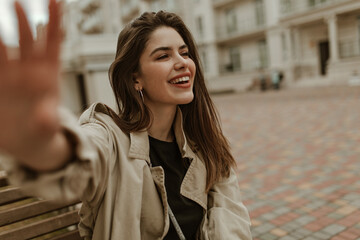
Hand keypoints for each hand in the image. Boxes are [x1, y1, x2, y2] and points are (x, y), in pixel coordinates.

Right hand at [0, 0, 62, 159]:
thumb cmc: (42, 133)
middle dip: (23, 19)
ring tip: (0, 10)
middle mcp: (30, 70)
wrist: (26, 141)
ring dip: (2, 30)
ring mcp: (12, 74)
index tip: (55, 1)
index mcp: (49, 76)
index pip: (53, 44)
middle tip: (16, 2)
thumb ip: (45, 123)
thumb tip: (44, 119)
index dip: (54, 22)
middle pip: (28, 39)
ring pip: (7, 46)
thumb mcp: (46, 130)